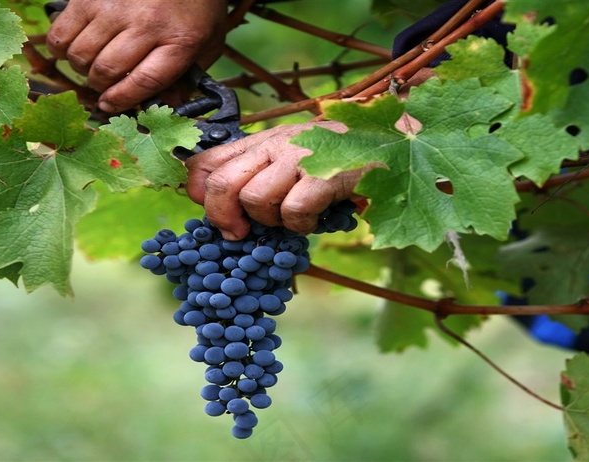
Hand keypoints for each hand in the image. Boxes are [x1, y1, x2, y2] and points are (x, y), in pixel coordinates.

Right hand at [46, 0, 228, 111]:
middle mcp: (147, 22)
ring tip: (91, 65)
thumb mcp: (207, 42)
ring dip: (81, 68)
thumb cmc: (196, 5)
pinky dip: (61, 47)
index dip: (122, 100)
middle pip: (107, 70)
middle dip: (100, 87)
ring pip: (81, 53)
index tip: (109, 106)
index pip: (144, 81)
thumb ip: (188, 76)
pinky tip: (74, 47)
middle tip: (102, 85)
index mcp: (181, 40)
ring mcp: (115, 6)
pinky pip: (61, 31)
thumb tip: (168, 106)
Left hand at [185, 122, 364, 239]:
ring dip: (271, 221)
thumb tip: (223, 210)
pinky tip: (316, 217)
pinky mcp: (324, 175)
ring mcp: (299, 157)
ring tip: (292, 216)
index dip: (197, 192)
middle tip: (239, 233)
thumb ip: (256, 173)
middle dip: (222, 217)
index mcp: (262, 141)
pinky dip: (301, 225)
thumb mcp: (289, 157)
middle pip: (221, 183)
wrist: (391, 140)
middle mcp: (274, 143)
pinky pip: (293, 211)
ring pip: (255, 200)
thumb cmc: (336, 157)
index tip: (216, 215)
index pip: (206, 162)